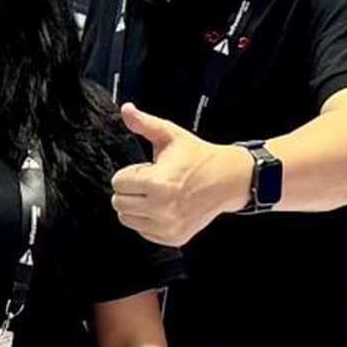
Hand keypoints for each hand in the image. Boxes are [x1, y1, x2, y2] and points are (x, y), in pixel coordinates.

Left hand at [109, 104, 249, 247]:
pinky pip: (143, 231)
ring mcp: (168, 226)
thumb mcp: (171, 135)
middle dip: (130, 189)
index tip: (147, 169)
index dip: (130, 172)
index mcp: (158, 183)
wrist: (228, 179)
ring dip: (136, 206)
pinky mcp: (174, 237)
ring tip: (157, 194)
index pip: (118, 183)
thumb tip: (126, 109)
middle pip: (119, 202)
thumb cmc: (198, 157)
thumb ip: (145, 124)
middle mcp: (162, 208)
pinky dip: (148, 220)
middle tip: (151, 181)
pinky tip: (164, 207)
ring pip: (127, 219)